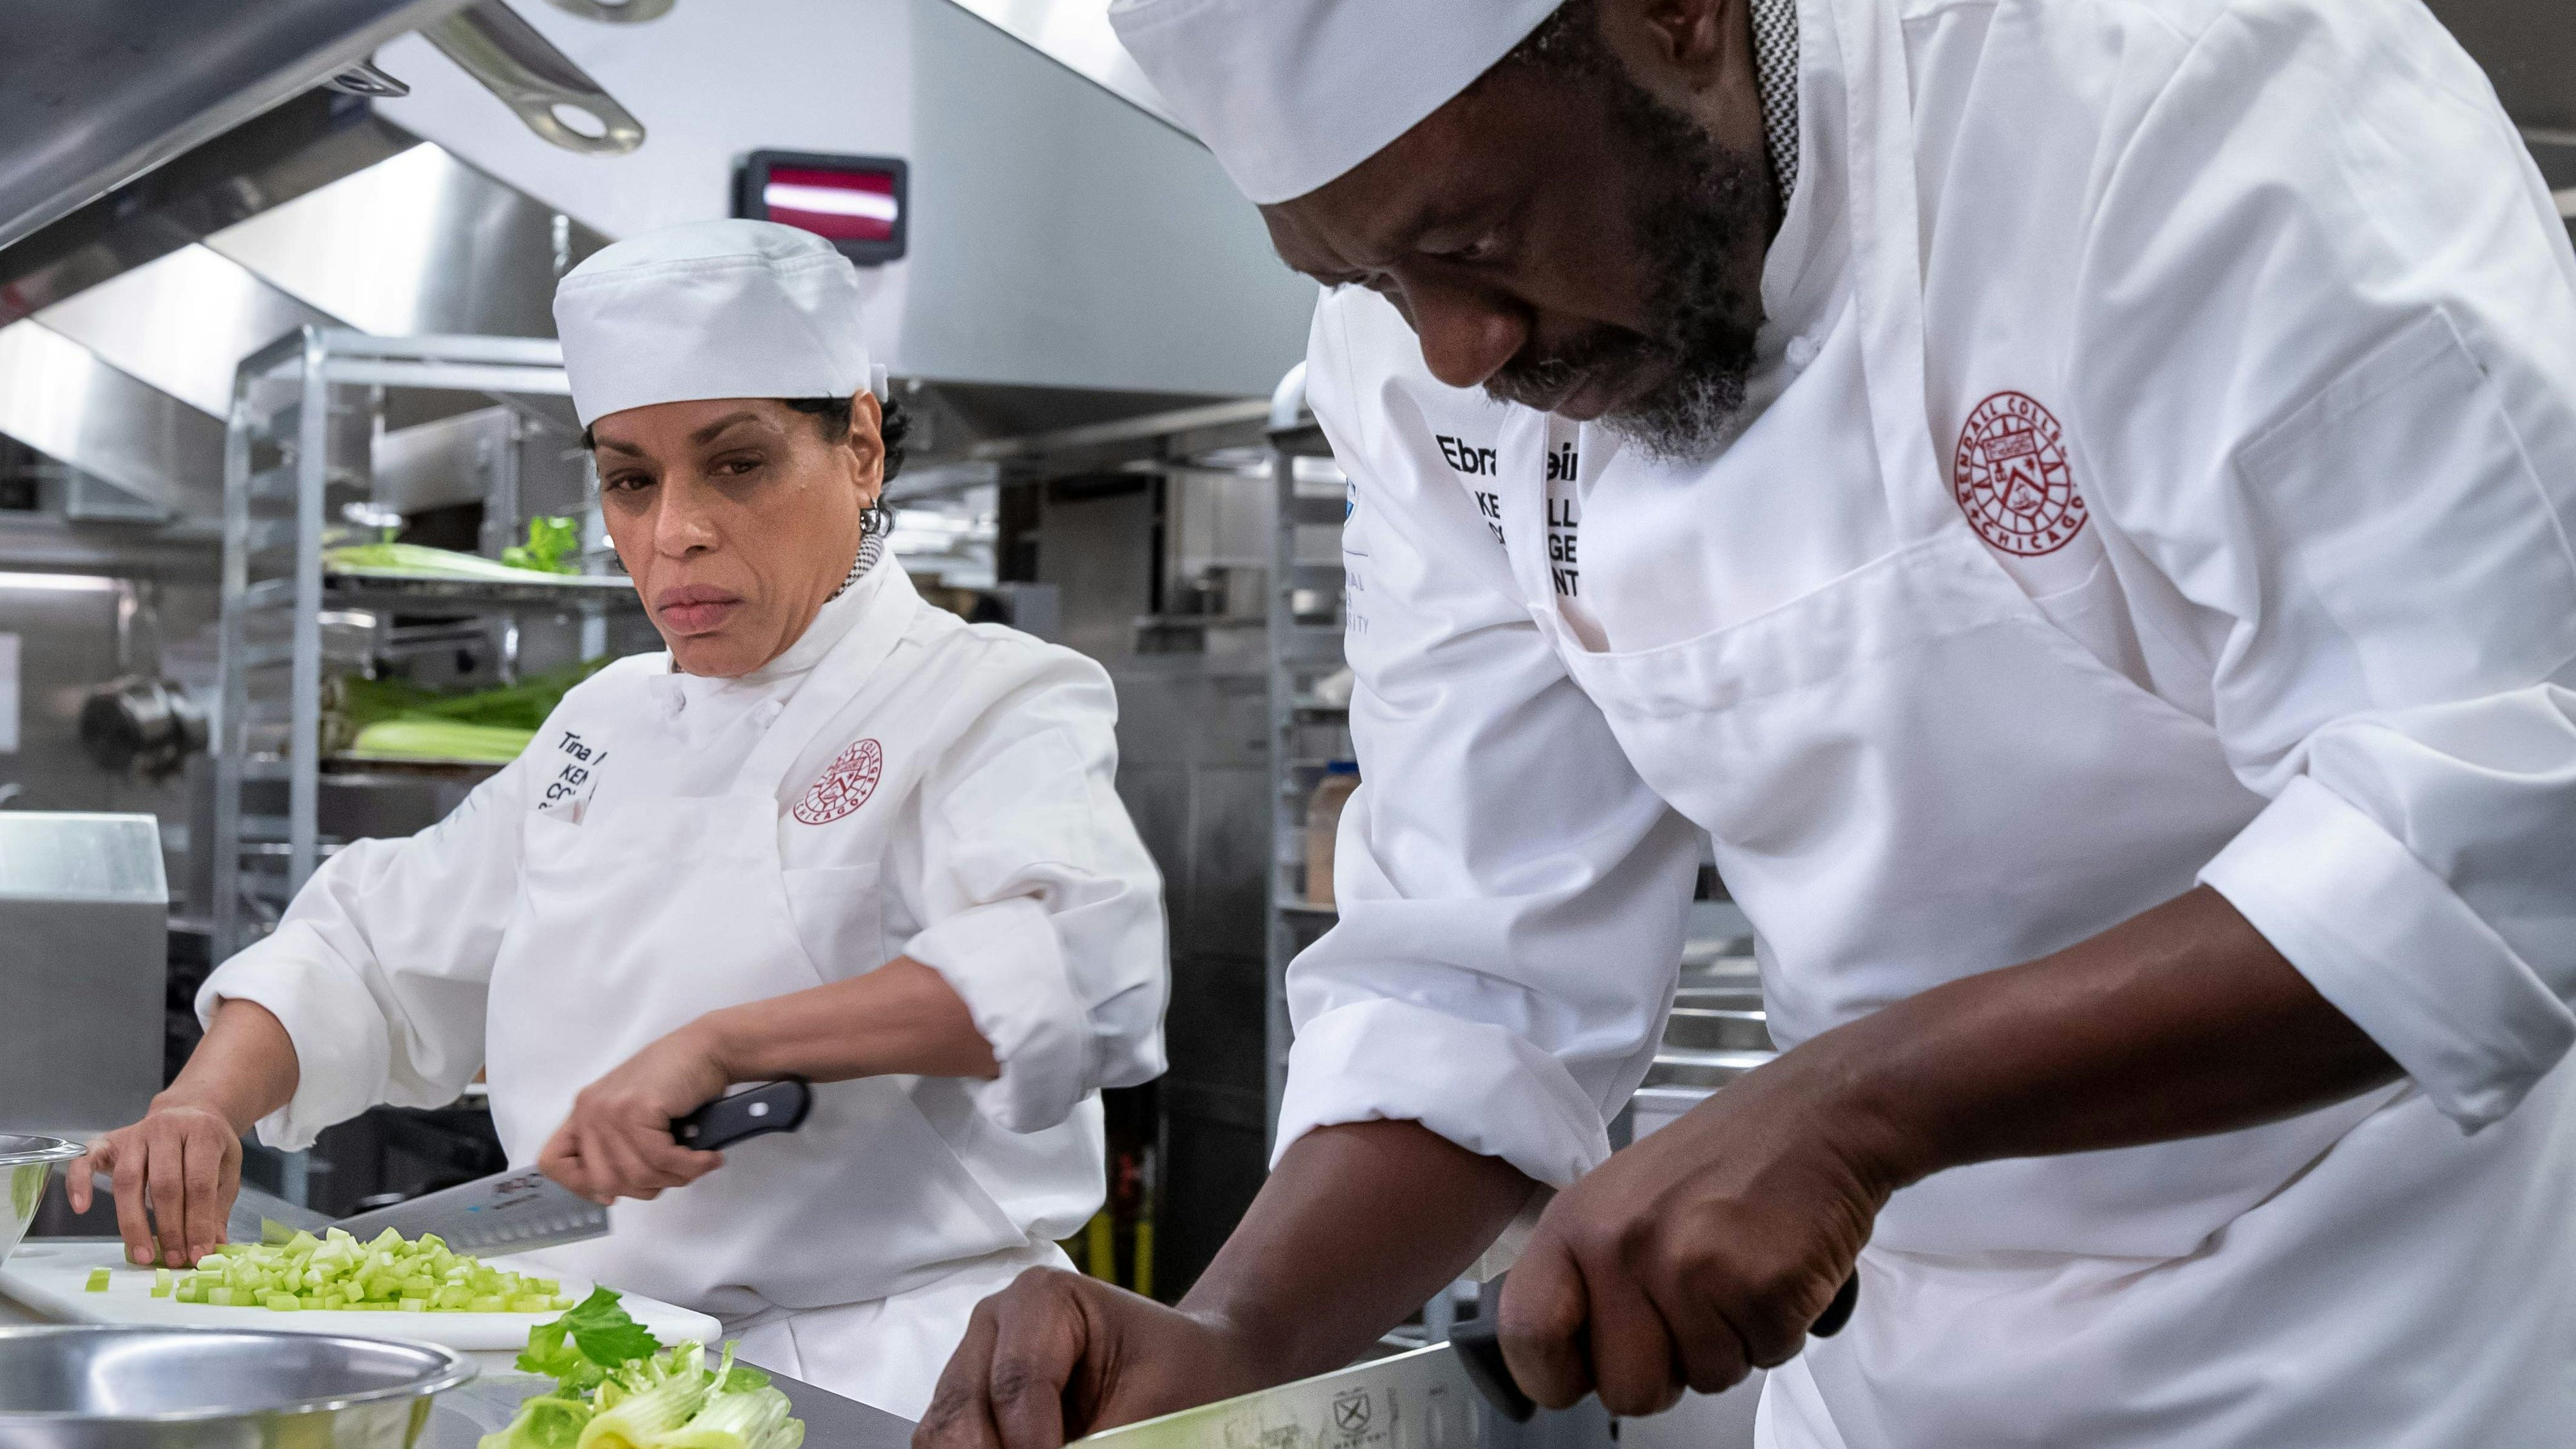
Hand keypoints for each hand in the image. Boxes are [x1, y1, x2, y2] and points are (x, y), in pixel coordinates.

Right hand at [66, 1103, 242, 1267]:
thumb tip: (216, 1245)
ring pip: (128, 1180)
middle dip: (169, 1228)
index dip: (198, 1222)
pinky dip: (79, 1183)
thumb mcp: (226, 1167)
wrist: (188, 1110)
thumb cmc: (207, 1145)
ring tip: (141, 1254)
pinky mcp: (108, 1140)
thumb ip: (219, 1205)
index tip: (199, 1254)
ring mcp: (135, 1134)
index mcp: (202, 1133)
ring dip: (133, 1222)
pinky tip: (81, 1208)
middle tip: (173, 1260)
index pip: (199, 1184)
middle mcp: (166, 1129)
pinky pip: (86, 1160)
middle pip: (164, 1184)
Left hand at [537, 1024, 729, 1203]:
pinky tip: (707, 1158)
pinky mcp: (637, 1108)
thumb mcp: (633, 1114)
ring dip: (674, 1177)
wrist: (708, 1048)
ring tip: (697, 1164)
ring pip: (636, 1174)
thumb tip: (606, 1195)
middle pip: (603, 1181)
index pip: (552, 1161)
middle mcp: (589, 1110)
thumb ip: (616, 1146)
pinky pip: (661, 1159)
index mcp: (583, 1112)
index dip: (581, 1185)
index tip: (614, 1192)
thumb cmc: (678, 1080)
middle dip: (645, 1188)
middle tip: (673, 1175)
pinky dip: (689, 1166)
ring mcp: (610, 1109)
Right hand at [916, 1269, 1274, 1448]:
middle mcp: (994, 1322)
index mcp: (1043, 1298)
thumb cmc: (1179, 1370)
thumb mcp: (1154, 1407)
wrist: (1188, 1366)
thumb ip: (1105, 1445)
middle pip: (963, 1409)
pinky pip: (947, 1443)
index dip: (1033, 1446)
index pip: (1018, 1383)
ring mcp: (973, 1361)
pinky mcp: (969, 1402)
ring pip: (942, 1432)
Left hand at [1500, 1061, 1888, 1415]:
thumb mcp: (1624, 1200)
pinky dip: (1779, 1328)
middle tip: (1697, 1306)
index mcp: (1574, 1224)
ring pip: (1705, 1381)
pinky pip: (1765, 1358)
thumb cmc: (1727, 1158)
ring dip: (1732, 1342)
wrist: (1819, 1115)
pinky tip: (1777, 1267)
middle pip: (1625, 1391)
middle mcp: (1618, 1245)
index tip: (1587, 1371)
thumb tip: (1567, 1362)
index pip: (1527, 1335)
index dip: (1557, 1375)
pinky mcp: (1757, 1286)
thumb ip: (1588, 1277)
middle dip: (1670, 1371)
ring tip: (1740, 1270)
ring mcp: (1687, 1267)